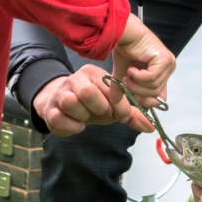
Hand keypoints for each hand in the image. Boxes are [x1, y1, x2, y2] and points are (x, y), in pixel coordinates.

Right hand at [32, 64, 153, 136]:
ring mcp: (61, 93)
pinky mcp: (50, 109)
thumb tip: (150, 127)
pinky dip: (72, 126)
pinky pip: (59, 118)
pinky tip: (77, 125)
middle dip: (99, 110)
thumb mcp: (112, 107)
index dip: (118, 106)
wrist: (61, 107)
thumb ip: (130, 115)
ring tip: (87, 118)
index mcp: (93, 74)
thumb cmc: (90, 106)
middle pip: (87, 92)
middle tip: (102, 115)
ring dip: (84, 116)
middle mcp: (76, 79)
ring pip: (71, 102)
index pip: (110, 88)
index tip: (121, 116)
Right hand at [110, 13, 174, 104]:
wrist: (124, 34)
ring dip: (136, 84)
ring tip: (128, 73)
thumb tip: (116, 103)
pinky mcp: (165, 59)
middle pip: (156, 95)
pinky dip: (139, 76)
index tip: (133, 96)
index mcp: (161, 72)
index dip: (146, 101)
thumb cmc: (125, 48)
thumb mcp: (123, 75)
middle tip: (126, 82)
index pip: (161, 98)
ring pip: (154, 88)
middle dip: (138, 92)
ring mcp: (168, 64)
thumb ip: (122, 90)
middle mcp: (168, 68)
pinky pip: (152, 78)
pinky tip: (132, 68)